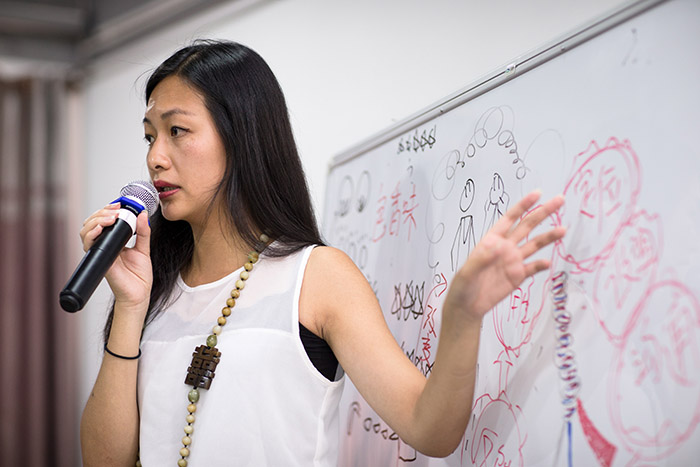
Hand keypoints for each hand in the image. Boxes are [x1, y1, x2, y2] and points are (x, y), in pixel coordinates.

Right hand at [80, 203, 152, 309]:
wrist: (139, 294)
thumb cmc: (139, 275)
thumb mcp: (144, 249)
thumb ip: (143, 232)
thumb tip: (143, 214)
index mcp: (114, 241)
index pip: (103, 221)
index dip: (107, 210)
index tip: (119, 204)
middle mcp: (104, 245)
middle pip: (92, 223)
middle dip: (101, 212)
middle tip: (115, 209)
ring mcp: (101, 252)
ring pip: (86, 232)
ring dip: (96, 220)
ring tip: (110, 217)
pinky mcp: (100, 260)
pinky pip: (89, 245)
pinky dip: (92, 235)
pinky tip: (101, 229)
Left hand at [444, 190, 565, 321]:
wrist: (468, 307)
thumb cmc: (463, 286)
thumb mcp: (468, 272)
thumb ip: (482, 258)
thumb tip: (499, 245)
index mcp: (492, 240)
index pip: (510, 218)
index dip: (523, 205)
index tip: (537, 194)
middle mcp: (506, 247)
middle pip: (527, 226)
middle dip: (543, 213)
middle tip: (559, 200)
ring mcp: (513, 261)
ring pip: (535, 245)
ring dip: (548, 237)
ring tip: (563, 230)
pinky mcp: (518, 276)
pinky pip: (533, 268)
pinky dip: (541, 265)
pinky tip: (547, 263)